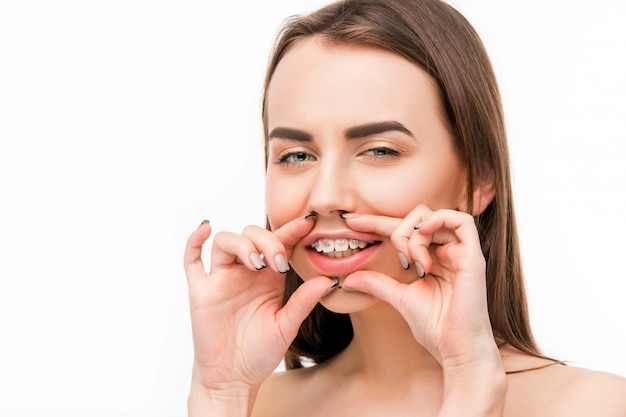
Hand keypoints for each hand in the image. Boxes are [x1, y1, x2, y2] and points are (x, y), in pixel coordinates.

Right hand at [183, 216, 335, 395]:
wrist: (234, 379)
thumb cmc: (260, 352)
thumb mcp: (287, 326)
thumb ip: (303, 301)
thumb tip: (329, 280)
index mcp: (269, 277)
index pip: (279, 243)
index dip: (291, 230)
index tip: (308, 222)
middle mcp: (245, 273)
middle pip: (251, 235)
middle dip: (267, 241)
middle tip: (278, 262)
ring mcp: (221, 279)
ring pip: (226, 242)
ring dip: (242, 245)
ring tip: (256, 265)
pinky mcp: (201, 291)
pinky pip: (191, 260)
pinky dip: (194, 241)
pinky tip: (205, 229)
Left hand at [341, 205, 500, 373]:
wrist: (456, 350)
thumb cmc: (435, 327)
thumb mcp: (400, 298)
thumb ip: (378, 283)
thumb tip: (348, 279)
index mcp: (433, 258)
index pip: (404, 230)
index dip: (377, 222)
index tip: (352, 223)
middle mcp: (448, 251)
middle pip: (417, 216)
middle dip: (396, 229)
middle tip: (397, 257)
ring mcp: (461, 252)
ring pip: (432, 215)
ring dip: (413, 233)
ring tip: (411, 260)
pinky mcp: (473, 257)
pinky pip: (462, 220)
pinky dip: (438, 220)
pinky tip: (423, 235)